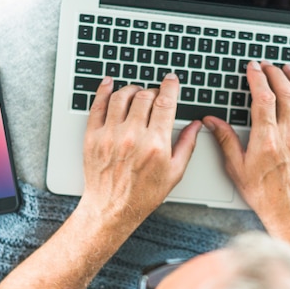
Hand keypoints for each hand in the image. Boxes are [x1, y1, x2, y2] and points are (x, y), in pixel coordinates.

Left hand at [81, 75, 200, 225]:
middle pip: (144, 96)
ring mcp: (110, 135)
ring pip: (121, 96)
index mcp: (156, 144)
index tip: (171, 80)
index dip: (170, 86)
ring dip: (132, 89)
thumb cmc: (143, 195)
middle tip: (155, 94)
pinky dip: (103, 90)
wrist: (111, 209)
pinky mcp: (93, 137)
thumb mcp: (174, 173)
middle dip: (153, 90)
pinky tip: (109, 84)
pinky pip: (97, 105)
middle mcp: (133, 136)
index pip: (165, 103)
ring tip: (136, 92)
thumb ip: (187, 145)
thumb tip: (196, 125)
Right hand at [203, 61, 289, 234]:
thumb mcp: (237, 168)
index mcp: (267, 139)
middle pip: (285, 92)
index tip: (252, 68)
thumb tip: (212, 121)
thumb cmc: (263, 194)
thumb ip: (225, 140)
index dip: (257, 78)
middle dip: (275, 73)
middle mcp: (289, 135)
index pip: (263, 98)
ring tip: (288, 68)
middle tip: (267, 65)